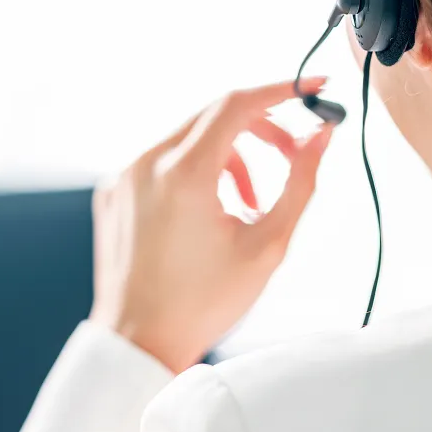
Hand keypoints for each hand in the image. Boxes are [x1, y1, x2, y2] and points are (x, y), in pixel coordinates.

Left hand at [90, 78, 334, 372]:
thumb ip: (300, 182)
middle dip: (259, 130)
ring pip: (187, 140)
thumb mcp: (267, 245)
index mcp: (183, 173)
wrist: (138, 340)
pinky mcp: (111, 193)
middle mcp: (145, 164)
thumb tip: (321, 136)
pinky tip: (207, 216)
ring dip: (227, 157)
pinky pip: (159, 163)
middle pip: (214, 117)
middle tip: (290, 157)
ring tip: (247, 206)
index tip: (314, 91)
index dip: (283, 90)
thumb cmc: (202, 303)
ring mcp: (123, 177)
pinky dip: (192, 174)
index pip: (238, 103)